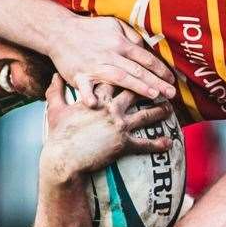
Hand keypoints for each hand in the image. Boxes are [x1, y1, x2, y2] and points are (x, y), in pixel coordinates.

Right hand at [39, 73, 172, 181]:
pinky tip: (169, 143)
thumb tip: (54, 77)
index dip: (128, 73)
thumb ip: (56, 91)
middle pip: (136, 93)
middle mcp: (111, 108)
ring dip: (160, 112)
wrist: (63, 157)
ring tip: (170, 108)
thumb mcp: (55, 109)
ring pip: (146, 115)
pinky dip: (158, 144)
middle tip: (162, 85)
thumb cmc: (59, 134)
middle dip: (150, 87)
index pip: (116, 79)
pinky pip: (145, 144)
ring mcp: (119, 125)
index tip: (138, 69)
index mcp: (97, 98)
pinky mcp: (124, 143)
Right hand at [48, 13, 176, 105]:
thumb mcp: (113, 24)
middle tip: (171, 94)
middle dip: (156, 82)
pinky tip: (95, 105)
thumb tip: (147, 47)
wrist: (59, 31)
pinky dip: (88, 95)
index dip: (160, 69)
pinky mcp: (79, 76)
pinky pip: (84, 87)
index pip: (145, 58)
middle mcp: (110, 55)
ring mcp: (94, 66)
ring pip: (120, 78)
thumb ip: (131, 36)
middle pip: (137, 70)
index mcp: (120, 43)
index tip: (172, 80)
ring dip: (137, 87)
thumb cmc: (89, 29)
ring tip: (153, 96)